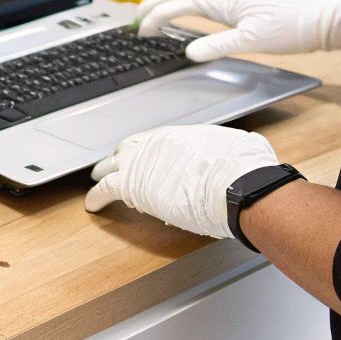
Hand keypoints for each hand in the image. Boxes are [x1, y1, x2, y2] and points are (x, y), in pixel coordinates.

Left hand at [83, 125, 279, 237]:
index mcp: (182, 135)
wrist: (237, 185)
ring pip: (112, 165)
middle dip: (122, 157)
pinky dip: (96, 196)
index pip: (154, 140)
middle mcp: (158, 144)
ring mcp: (143, 162)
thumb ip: (234, 148)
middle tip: (116, 165)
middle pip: (129, 148)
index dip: (146, 149)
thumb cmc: (244, 171)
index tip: (144, 156)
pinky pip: (105, 188)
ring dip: (104, 173)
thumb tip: (249, 146)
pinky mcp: (132, 185)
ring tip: (97, 180)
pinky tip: (92, 204)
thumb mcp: (241, 147)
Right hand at [134, 0, 340, 61]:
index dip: (156, 17)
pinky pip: (204, 1)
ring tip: (153, 15)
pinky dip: (186, 7)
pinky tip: (187, 15)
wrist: (321, 19)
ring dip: (169, 4)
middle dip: (154, 5)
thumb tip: (189, 51)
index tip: (142, 31)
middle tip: (136, 19)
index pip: (178, 5)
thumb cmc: (292, 27)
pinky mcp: (240, 3)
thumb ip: (219, 45)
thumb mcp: (253, 40)